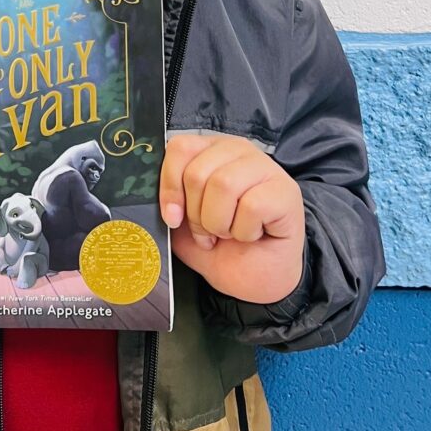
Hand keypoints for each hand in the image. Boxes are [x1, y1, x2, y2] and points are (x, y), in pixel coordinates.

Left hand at [159, 134, 305, 304]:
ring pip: (223, 185)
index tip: (173, 218)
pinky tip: (254, 234)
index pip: (180, 148)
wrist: (259, 282)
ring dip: (220, 223)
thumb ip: (169, 205)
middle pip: (198, 171)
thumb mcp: (184, 227)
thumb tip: (145, 195)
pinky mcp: (286, 192)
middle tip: (209, 234)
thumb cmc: (224, 250)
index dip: (170, 186)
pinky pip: (252, 205)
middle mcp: (239, 152)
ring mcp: (266, 169)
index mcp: (211, 152)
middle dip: (196, 215)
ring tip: (230, 233)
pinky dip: (244, 231)